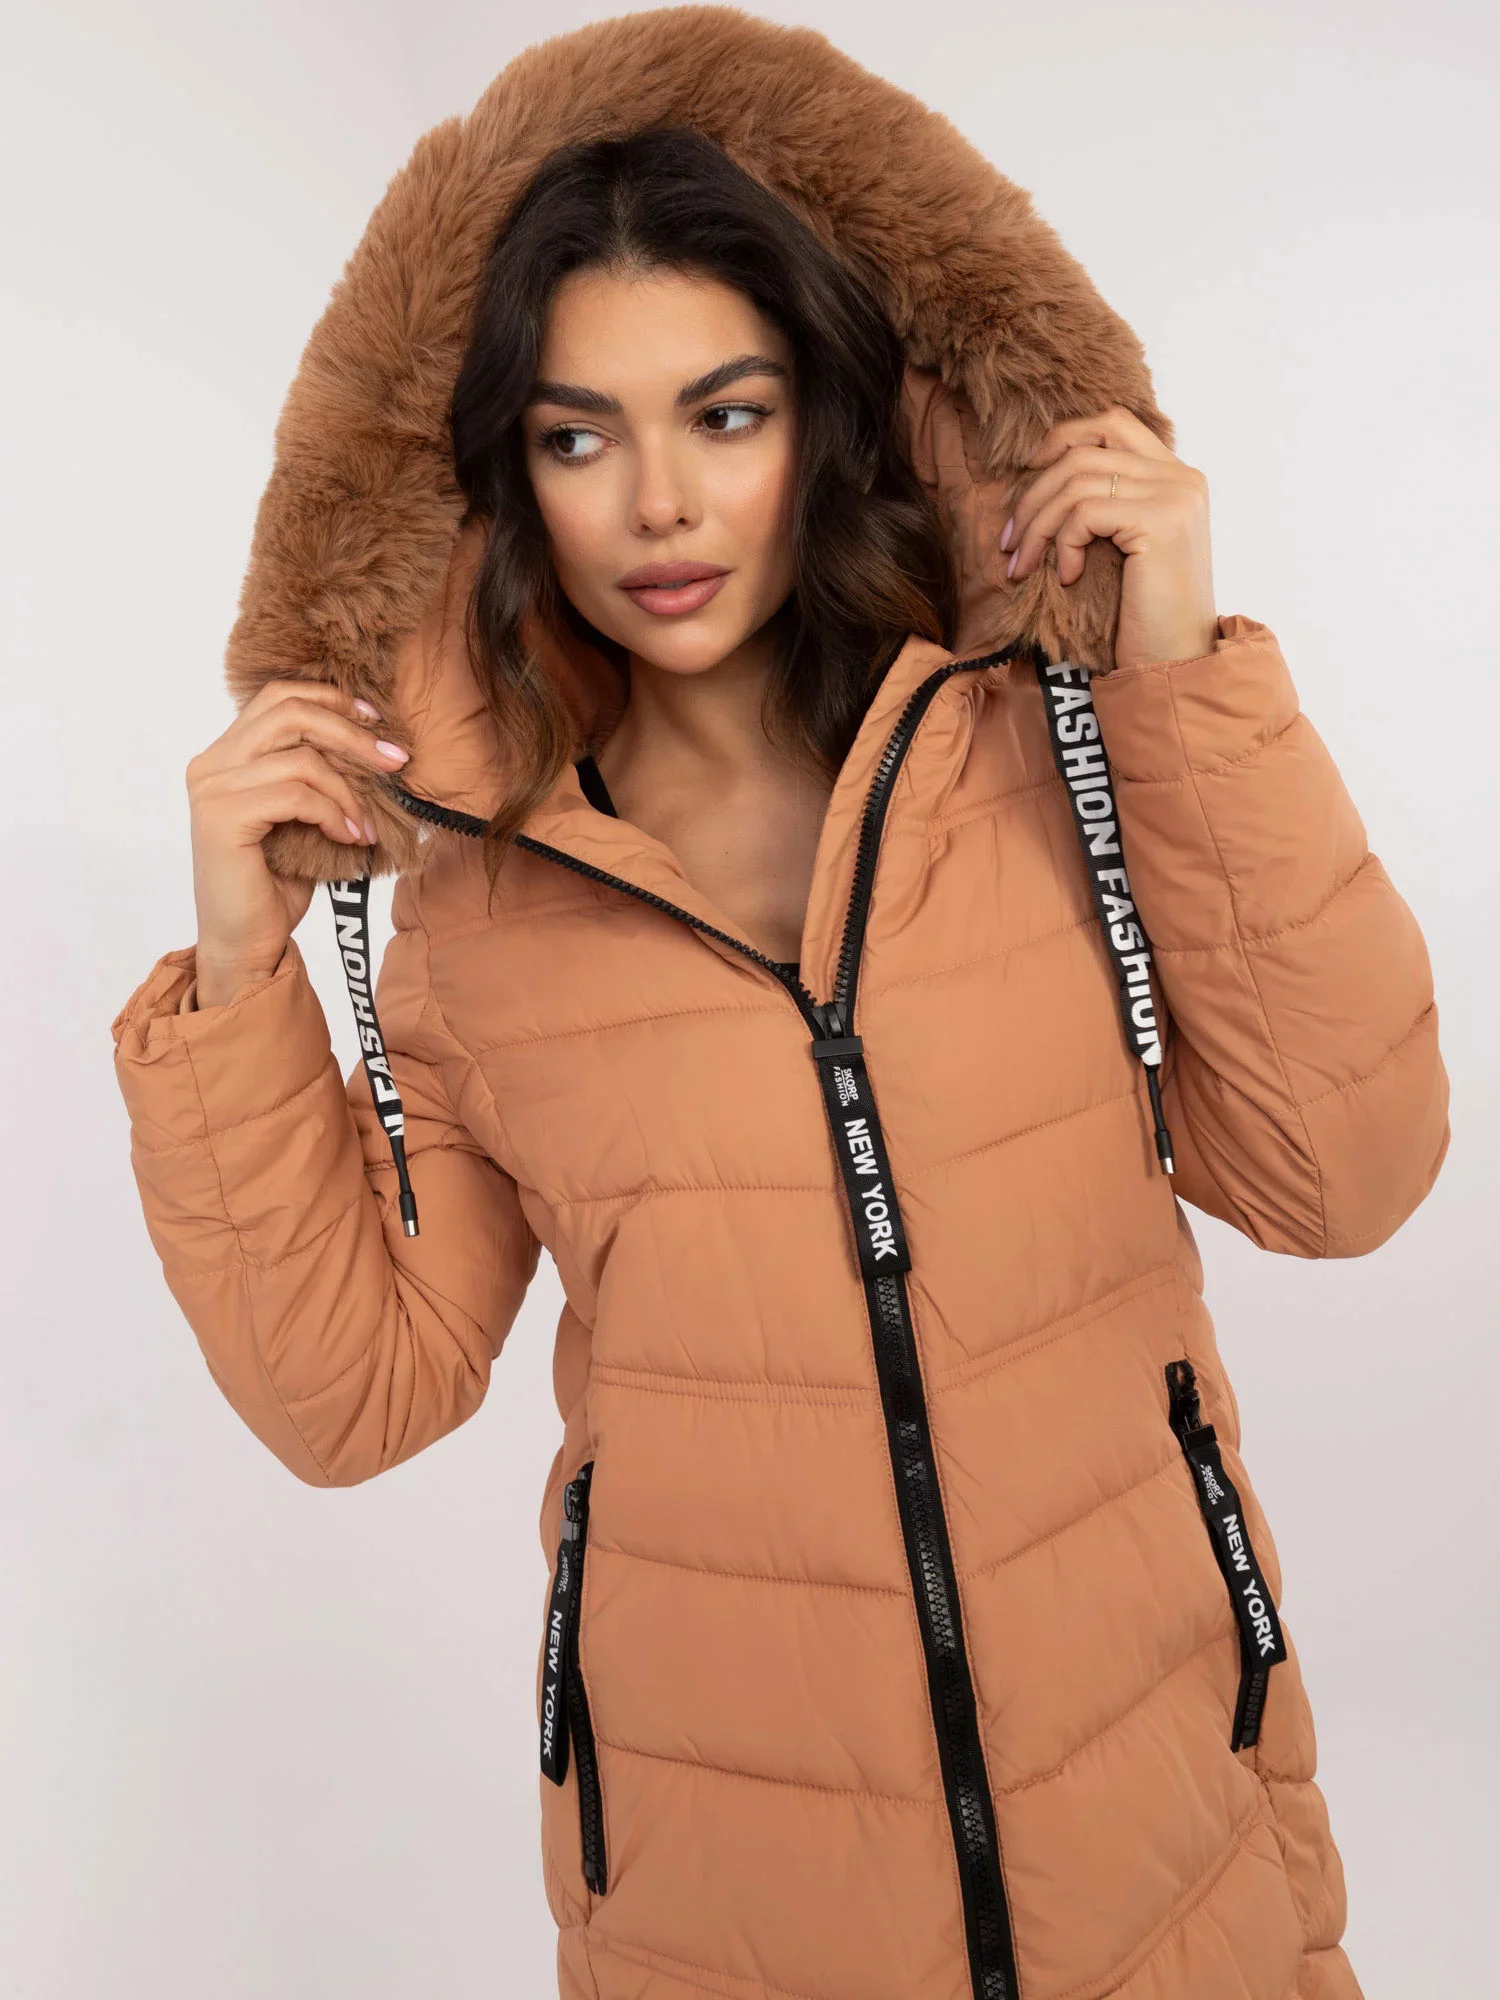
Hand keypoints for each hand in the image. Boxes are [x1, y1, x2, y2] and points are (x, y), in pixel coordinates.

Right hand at [186, 681, 409, 1008]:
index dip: (331, 698)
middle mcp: (210, 765)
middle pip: (291, 711)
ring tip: (366, 825)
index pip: (279, 697)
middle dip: (352, 733)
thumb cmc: (276, 884)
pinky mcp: (223, 818)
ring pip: (301, 758)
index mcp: (225, 756)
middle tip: (394, 759)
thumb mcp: (302, 817)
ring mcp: (212, 789)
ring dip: (348, 790)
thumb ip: (317, 775)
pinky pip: (296, 794)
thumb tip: (375, 744)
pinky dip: (334, 813)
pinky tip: (350, 838)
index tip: (375, 719)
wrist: (246, 943)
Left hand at [1000, 407, 1216, 671]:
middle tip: (1008, 543)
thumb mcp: (1124, 547)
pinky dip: (1062, 544)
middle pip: (1084, 451)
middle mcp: (1181, 477)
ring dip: (1037, 527)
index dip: (1061, 439)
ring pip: (1076, 482)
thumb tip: (1041, 474)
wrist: (1175, 662)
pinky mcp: (1159, 523)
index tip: (1027, 474)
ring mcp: (1174, 496)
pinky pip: (1084, 514)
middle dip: (1033, 495)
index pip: (1111, 424)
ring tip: (1023, 567)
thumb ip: (1106, 504)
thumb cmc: (1143, 614)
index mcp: (1176, 476)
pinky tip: (1067, 577)